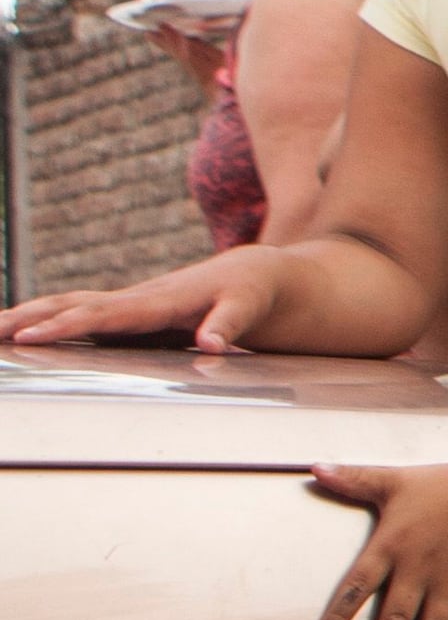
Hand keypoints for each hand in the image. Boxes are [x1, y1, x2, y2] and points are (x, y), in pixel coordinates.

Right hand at [0, 248, 289, 350]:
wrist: (252, 273)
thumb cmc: (251, 293)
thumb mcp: (249, 307)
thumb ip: (229, 325)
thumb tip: (210, 346)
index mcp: (159, 303)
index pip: (104, 316)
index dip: (66, 327)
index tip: (30, 337)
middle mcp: (134, 300)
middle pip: (70, 306)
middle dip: (27, 318)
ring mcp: (125, 304)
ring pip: (66, 306)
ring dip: (25, 316)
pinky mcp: (124, 313)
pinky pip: (74, 313)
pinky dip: (42, 319)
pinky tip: (16, 332)